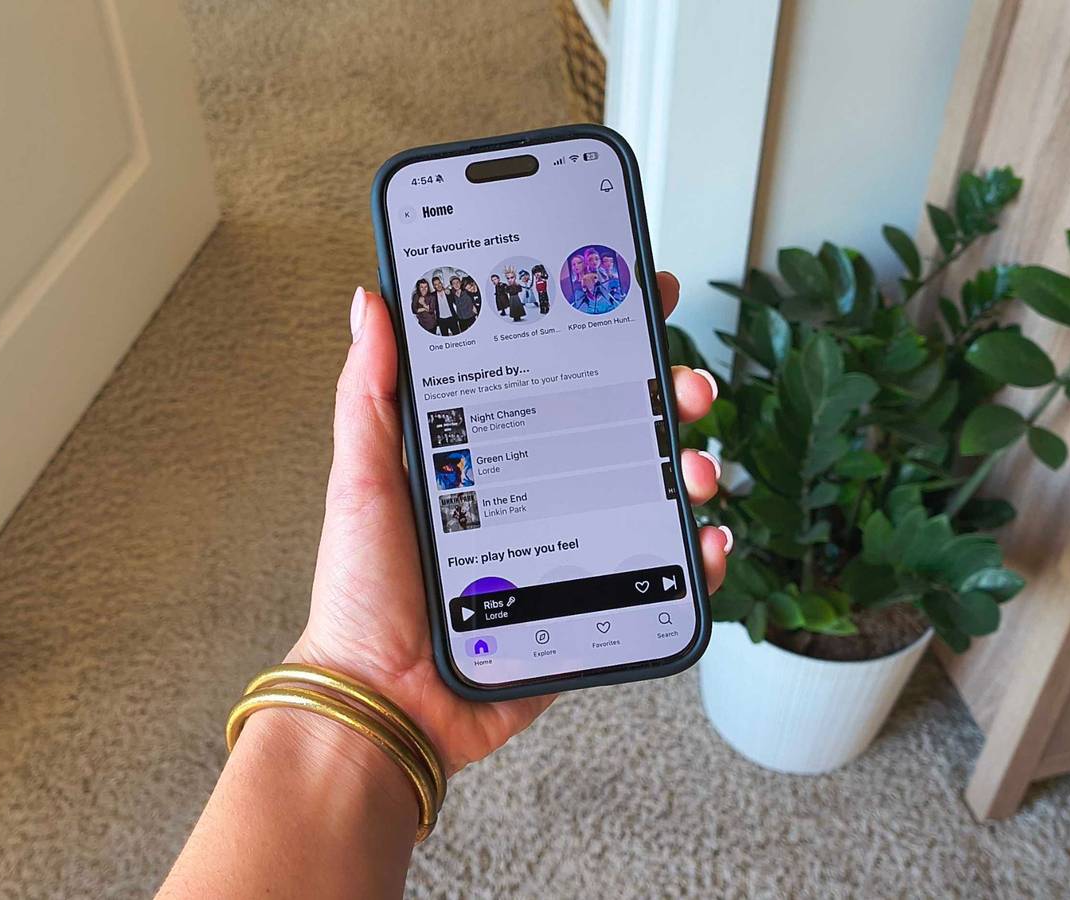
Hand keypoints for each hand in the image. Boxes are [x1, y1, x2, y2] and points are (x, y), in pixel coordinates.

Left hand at [288, 273, 730, 772]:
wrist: (385, 701)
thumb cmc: (363, 596)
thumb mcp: (361, 482)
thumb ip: (371, 395)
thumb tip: (372, 305)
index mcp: (487, 450)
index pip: (556, 372)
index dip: (602, 330)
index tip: (637, 290)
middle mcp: (538, 489)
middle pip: (623, 423)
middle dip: (669, 393)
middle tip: (684, 385)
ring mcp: (573, 545)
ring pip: (656, 490)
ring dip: (693, 466)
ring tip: (697, 469)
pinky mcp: (596, 601)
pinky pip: (664, 572)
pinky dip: (700, 555)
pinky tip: (708, 540)